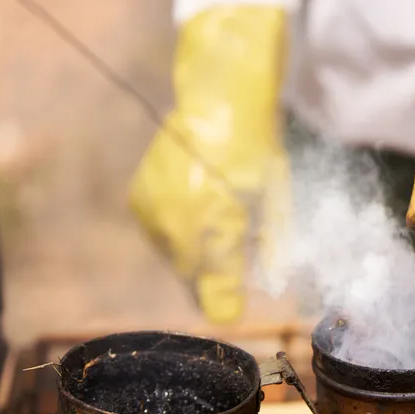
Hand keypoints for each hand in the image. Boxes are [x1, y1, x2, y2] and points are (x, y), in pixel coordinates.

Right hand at [129, 6, 289, 322]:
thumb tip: (271, 282)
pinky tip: (198, 215)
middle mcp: (175, 220)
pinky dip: (179, 235)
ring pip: (174, 255)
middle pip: (192, 273)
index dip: (223, 302)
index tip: (231, 313)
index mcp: (213, 221)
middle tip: (228, 280)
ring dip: (195, 256)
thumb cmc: (256, 149)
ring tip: (216, 232)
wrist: (218, 100)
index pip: (213, 282)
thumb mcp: (276, 199)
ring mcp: (151, 210)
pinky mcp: (138, 200)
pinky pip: (161, 235)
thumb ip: (272, 246)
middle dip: (212, 279)